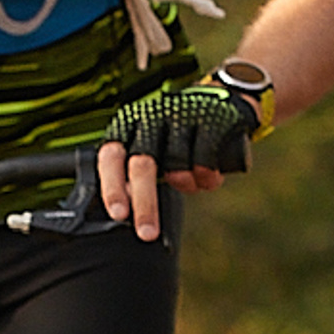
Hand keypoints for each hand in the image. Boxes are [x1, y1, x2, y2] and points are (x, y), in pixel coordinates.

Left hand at [99, 63, 272, 239]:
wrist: (222, 99)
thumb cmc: (176, 137)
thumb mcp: (151, 151)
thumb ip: (136, 178)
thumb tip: (125, 217)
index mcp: (128, 129)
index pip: (111, 158)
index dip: (112, 187)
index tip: (119, 215)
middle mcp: (149, 120)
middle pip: (142, 165)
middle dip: (144, 203)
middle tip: (147, 233)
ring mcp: (179, 116)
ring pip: (178, 166)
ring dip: (187, 184)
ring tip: (194, 183)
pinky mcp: (208, 118)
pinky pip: (205, 159)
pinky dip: (208, 176)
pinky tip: (210, 177)